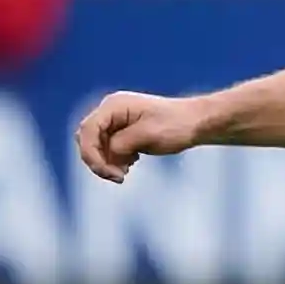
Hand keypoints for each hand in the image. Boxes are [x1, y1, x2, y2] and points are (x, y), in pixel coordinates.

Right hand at [75, 92, 210, 182]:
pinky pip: (109, 147)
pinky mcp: (124, 131)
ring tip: (125, 172)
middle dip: (98, 160)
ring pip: (98, 145)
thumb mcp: (147, 136)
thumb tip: (107, 155)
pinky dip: (115, 159)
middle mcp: (111, 111)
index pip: (87, 129)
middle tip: (117, 177)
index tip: (107, 172)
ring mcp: (117, 120)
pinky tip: (130, 164)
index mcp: (114, 106)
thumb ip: (121, 144)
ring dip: (107, 161)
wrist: (197, 123)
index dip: (91, 153)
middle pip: (89, 138)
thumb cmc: (176, 125)